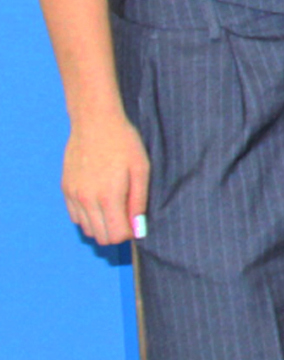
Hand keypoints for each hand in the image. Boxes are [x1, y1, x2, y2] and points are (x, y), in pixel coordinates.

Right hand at [61, 110, 147, 246]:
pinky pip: (75, 217)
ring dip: (102, 225)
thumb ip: (139, 201)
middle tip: (127, 214)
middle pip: (101, 237)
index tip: (137, 221)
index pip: (117, 235)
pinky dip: (88, 216)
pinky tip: (100, 201)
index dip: (130, 232)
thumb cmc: (123, 143)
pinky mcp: (66, 190)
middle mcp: (87, 201)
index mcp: (108, 197)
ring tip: (115, 205)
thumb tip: (138, 228)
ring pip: (87, 229)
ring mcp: (74, 196)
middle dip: (117, 232)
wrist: (94, 122)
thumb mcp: (141, 169)